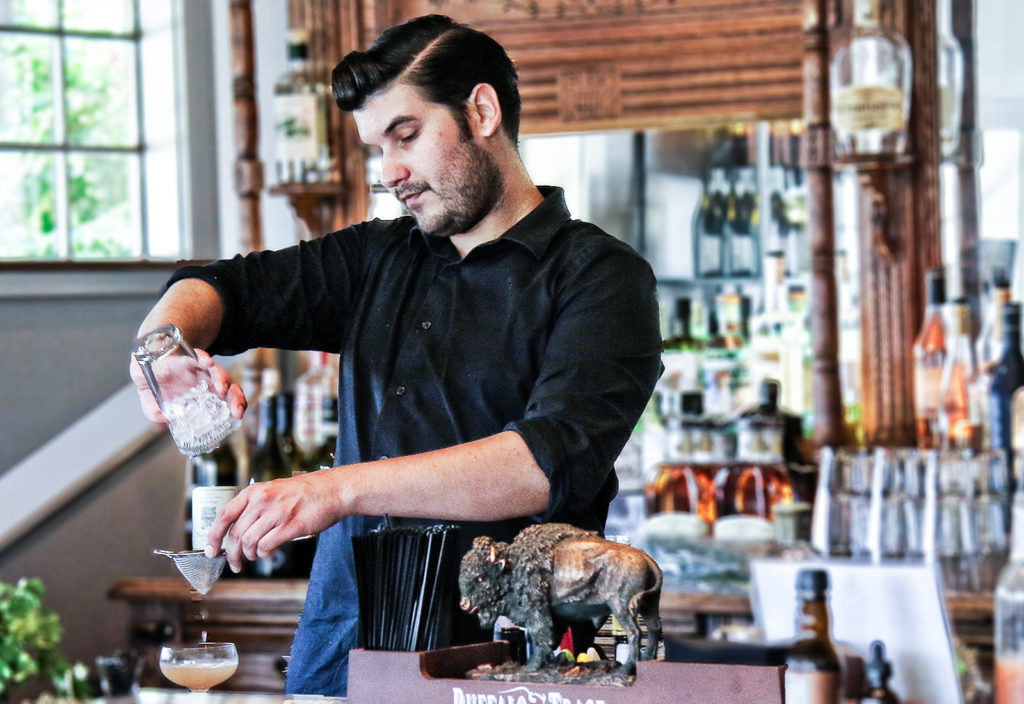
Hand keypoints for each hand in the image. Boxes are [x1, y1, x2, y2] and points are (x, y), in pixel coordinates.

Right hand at [129, 348, 245, 423]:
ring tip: (220, 386)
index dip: (235, 407)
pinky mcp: (189, 358)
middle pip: (228, 389)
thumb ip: (154, 414)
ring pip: (217, 373)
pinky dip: (203, 358)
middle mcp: (206, 384)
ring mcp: (199, 371)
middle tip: (236, 407)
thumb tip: (161, 418)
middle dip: (235, 397)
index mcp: (204, 398)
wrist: (146, 364)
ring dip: (221, 379)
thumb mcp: (152, 405)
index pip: (227, 403)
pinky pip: (199, 357)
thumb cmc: (155, 388)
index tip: (238, 414)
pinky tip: (207, 361)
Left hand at [204, 471, 343, 572]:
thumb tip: (238, 531)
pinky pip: (267, 546)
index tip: (211, 550)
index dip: (214, 536)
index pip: (224, 516)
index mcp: (255, 491)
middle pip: (235, 534)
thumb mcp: (275, 490)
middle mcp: (263, 500)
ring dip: (250, 555)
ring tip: (256, 556)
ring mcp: (277, 513)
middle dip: (232, 554)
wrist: (334, 490)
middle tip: (236, 564)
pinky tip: (269, 551)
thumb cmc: (307, 492)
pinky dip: (265, 553)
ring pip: (249, 542)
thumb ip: (257, 506)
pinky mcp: (291, 525)